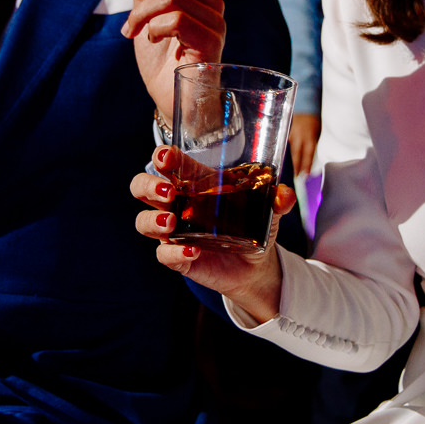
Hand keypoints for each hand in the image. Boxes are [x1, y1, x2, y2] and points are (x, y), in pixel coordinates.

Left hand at [106, 0, 225, 126]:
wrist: (175, 104)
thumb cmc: (162, 65)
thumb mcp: (143, 20)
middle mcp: (211, 0)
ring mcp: (215, 21)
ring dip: (138, 14)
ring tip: (128, 33)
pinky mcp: (211, 42)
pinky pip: (175, 18)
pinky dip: (152, 27)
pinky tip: (149, 42)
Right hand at [131, 144, 289, 321]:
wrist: (256, 266)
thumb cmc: (254, 226)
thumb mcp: (268, 210)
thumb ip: (277, 199)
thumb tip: (283, 194)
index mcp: (192, 184)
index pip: (167, 163)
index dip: (162, 157)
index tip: (167, 157)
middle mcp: (176, 205)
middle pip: (141, 187)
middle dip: (147, 185)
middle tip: (167, 191)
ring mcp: (174, 233)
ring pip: (143, 222)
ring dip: (152, 220)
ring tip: (172, 222)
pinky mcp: (179, 258)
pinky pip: (164, 255)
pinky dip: (174, 253)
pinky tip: (192, 251)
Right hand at [289, 112, 321, 178]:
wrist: (305, 104)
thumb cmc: (315, 118)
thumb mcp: (318, 131)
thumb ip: (315, 142)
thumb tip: (313, 154)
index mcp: (309, 137)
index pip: (308, 155)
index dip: (306, 166)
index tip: (306, 175)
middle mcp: (299, 137)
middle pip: (297, 155)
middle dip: (297, 166)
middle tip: (297, 176)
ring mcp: (292, 134)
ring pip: (292, 149)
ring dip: (294, 159)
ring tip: (295, 169)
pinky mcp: (287, 131)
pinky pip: (288, 142)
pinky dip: (289, 149)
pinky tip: (289, 155)